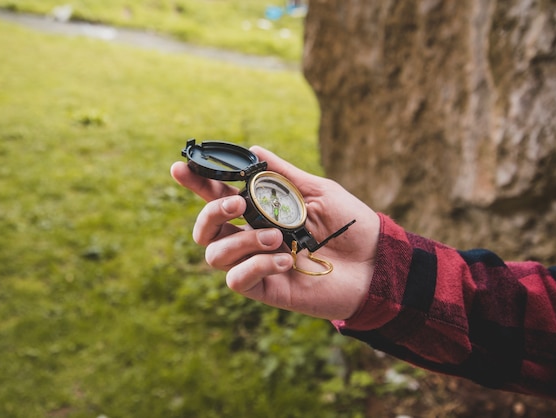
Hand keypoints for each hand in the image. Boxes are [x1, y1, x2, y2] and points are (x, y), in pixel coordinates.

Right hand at [170, 146, 379, 319]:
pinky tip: (288, 261)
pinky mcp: (266, 289)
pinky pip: (237, 280)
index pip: (218, 197)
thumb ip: (283, 174)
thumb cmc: (350, 225)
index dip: (197, 183)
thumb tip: (253, 148)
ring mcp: (257, 264)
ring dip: (243, 241)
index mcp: (261, 212)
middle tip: (236, 206)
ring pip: (215, 254)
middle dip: (211, 213)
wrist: (376, 263)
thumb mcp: (318, 190)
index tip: (179, 168)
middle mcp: (252, 237)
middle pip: (205, 229)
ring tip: (278, 238)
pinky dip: (257, 265)